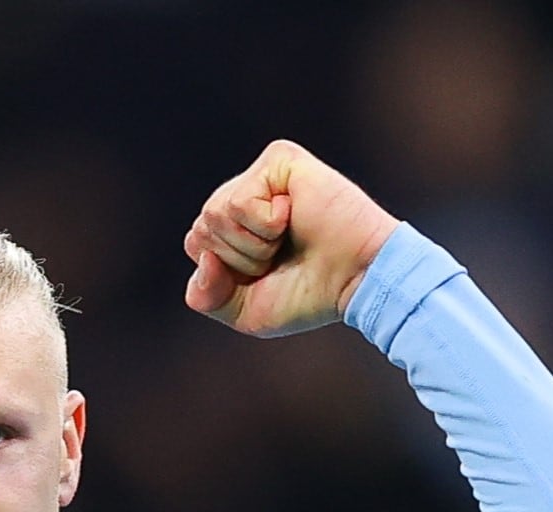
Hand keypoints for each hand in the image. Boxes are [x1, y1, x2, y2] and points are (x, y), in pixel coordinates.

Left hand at [182, 140, 400, 337]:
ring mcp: (262, 175)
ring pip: (214, 215)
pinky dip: (265, 225)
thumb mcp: (244, 311)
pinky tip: (294, 216)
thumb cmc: (308, 295)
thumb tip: (204, 255)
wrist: (356, 280)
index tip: (266, 274)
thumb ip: (205, 295)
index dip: (224, 272)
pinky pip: (238, 201)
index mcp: (235, 226)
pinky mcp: (279, 159)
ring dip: (253, 244)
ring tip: (289, 238)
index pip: (196, 244)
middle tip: (281, 256)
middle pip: (200, 230)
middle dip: (239, 259)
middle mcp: (245, 195)